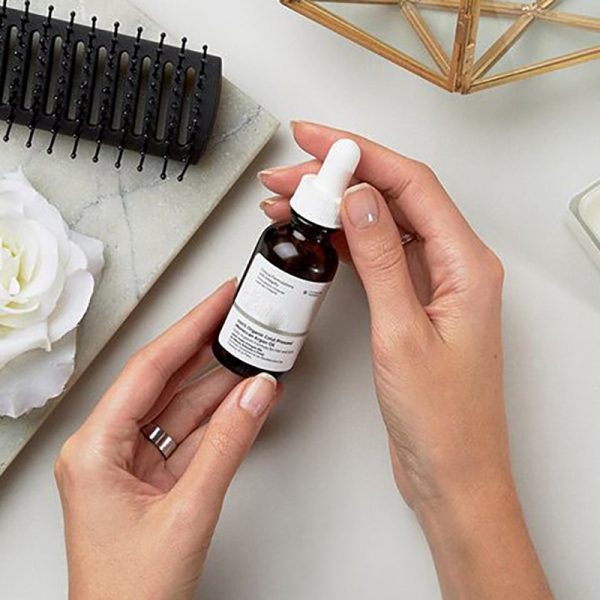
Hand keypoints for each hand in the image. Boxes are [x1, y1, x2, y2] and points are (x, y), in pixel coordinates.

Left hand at [55, 281, 278, 599]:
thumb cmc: (131, 594)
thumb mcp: (188, 513)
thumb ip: (228, 446)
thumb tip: (256, 394)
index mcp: (94, 449)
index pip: (149, 368)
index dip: (190, 327)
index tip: (218, 300)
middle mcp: (106, 448)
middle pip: (162, 379)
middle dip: (203, 344)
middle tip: (236, 313)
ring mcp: (130, 463)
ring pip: (179, 406)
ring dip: (217, 380)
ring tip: (250, 349)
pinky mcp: (152, 478)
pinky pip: (188, 433)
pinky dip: (218, 415)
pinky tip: (242, 395)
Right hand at [259, 122, 551, 598]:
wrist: (450, 473)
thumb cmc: (441, 419)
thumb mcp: (403, 335)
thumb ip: (381, 262)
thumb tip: (359, 201)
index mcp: (467, 265)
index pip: (410, 185)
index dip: (360, 154)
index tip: (316, 141)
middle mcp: (454, 267)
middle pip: (393, 199)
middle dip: (338, 178)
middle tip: (286, 173)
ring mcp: (432, 286)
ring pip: (381, 226)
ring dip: (335, 209)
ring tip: (286, 202)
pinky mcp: (412, 305)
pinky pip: (376, 257)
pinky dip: (343, 242)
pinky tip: (314, 236)